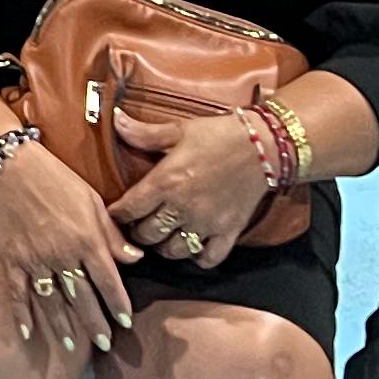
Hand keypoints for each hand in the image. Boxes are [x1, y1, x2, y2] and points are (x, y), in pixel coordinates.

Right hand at [0, 141, 133, 351]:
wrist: (11, 169)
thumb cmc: (57, 180)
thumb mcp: (93, 201)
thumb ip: (113, 234)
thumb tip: (137, 259)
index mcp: (86, 240)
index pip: (108, 281)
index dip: (118, 304)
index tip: (125, 322)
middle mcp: (63, 255)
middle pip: (82, 298)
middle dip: (95, 323)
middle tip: (104, 344)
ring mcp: (35, 260)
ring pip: (53, 302)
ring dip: (63, 326)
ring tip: (73, 345)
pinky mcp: (12, 260)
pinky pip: (18, 293)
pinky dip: (23, 314)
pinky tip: (29, 332)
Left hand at [107, 108, 275, 271]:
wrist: (264, 145)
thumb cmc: (219, 135)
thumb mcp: (178, 129)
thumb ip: (144, 133)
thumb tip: (114, 119)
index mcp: (166, 181)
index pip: (129, 209)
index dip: (117, 214)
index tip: (117, 212)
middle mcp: (183, 207)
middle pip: (147, 235)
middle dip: (138, 231)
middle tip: (139, 223)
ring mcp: (207, 223)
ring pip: (173, 251)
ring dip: (164, 245)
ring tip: (164, 234)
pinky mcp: (228, 232)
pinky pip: (207, 259)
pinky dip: (198, 257)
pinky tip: (193, 245)